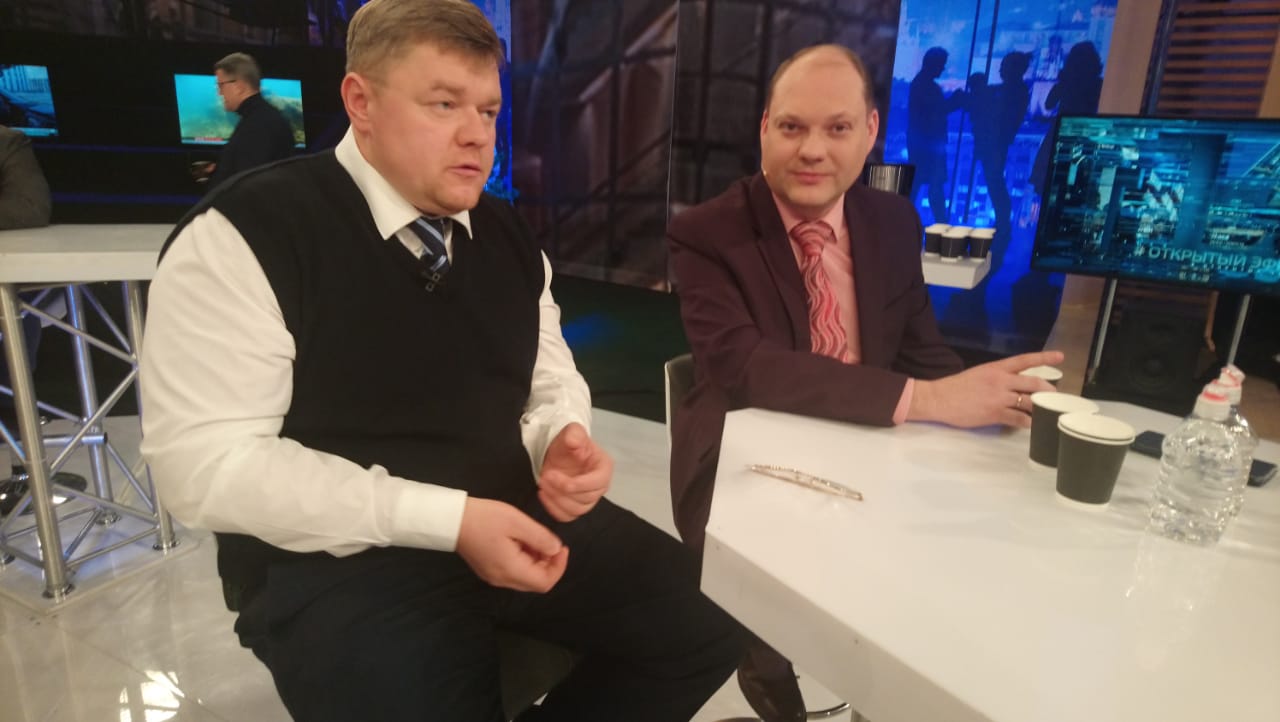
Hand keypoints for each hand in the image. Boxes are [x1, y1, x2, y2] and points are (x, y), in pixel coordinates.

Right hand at [456, 497, 567, 592]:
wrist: (451, 519)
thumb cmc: (485, 518)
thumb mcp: (517, 522)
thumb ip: (541, 538)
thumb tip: (556, 549)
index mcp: (510, 570)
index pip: (544, 583)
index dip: (559, 567)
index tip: (561, 547)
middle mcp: (502, 580)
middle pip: (536, 583)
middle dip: (549, 564)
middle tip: (550, 542)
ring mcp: (494, 576)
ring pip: (526, 578)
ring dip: (537, 561)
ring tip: (535, 538)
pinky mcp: (489, 570)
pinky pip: (514, 572)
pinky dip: (525, 560)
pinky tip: (522, 542)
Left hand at [538, 422, 611, 521]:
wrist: (560, 454)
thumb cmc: (569, 444)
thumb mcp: (571, 433)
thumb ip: (574, 434)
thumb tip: (574, 441)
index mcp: (604, 468)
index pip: (597, 482)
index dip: (578, 483)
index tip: (555, 476)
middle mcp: (600, 486)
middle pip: (586, 498)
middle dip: (562, 490)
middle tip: (545, 477)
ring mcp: (588, 499)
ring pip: (576, 509)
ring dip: (556, 499)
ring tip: (542, 484)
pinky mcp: (575, 507)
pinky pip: (566, 516)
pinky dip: (553, 508)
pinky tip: (543, 494)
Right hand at [908, 350, 1064, 428]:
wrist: (939, 399)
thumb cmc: (957, 386)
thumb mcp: (979, 374)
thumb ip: (998, 377)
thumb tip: (1014, 385)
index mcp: (996, 368)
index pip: (1025, 360)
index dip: (1044, 358)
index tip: (1060, 356)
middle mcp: (1001, 381)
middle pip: (1033, 384)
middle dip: (1047, 391)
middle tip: (1055, 397)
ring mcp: (998, 398)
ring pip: (1029, 402)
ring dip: (1040, 408)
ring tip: (1048, 413)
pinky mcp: (994, 414)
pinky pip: (1018, 419)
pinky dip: (1028, 423)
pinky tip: (1033, 425)